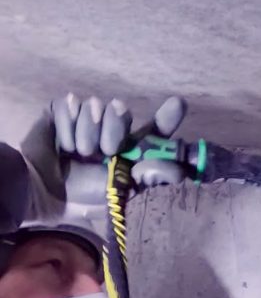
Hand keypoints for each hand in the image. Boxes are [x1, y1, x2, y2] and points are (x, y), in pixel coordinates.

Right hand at [20, 94, 186, 202]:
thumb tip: (179, 172)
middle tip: (100, 153)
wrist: (44, 189)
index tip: (178, 104)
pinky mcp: (66, 109)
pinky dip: (66, 128)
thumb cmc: (83, 192)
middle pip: (123, 112)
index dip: (167, 117)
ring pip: (96, 106)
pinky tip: (62, 143)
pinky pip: (72, 105)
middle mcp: (113, 129)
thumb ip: (147, 176)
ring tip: (76, 153)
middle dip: (111, 134)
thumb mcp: (119, 189)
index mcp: (131, 148)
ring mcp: (89, 117)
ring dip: (85, 135)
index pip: (154, 129)